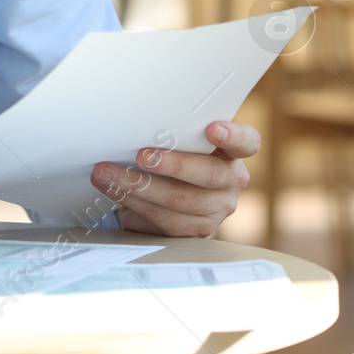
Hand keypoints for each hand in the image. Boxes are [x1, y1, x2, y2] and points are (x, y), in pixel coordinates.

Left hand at [89, 120, 258, 237]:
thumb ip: (174, 132)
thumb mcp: (179, 140)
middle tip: (141, 156)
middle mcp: (231, 181)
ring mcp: (217, 209)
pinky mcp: (197, 231)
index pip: (246, 142)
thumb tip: (134, 121)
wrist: (164, 191)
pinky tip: (114, 193)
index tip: (212, 129)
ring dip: (137, 187)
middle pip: (208, 175)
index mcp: (232, 152)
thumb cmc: (170, 153)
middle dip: (171, 165)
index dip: (232, 136)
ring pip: (179, 201)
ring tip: (107, 174)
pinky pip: (163, 221)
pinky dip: (133, 206)